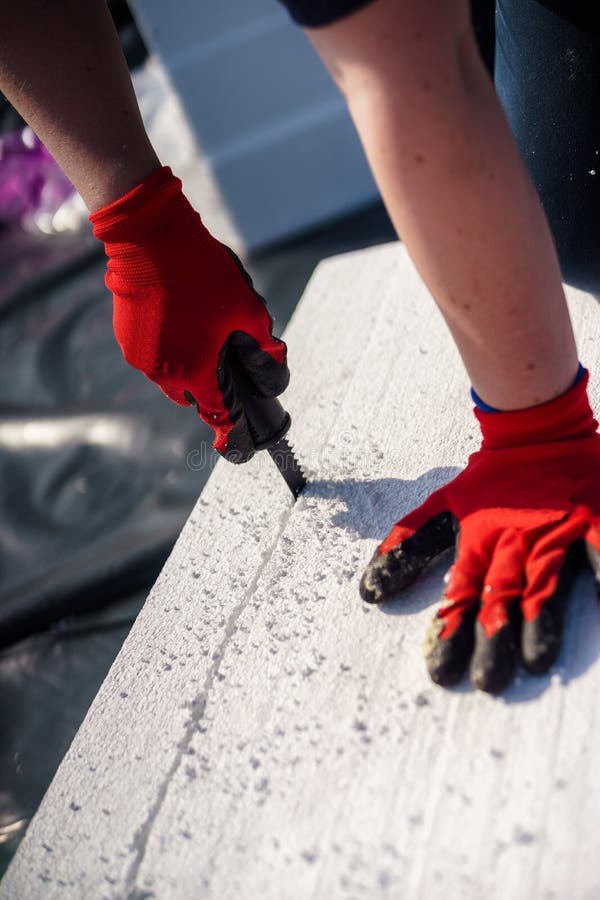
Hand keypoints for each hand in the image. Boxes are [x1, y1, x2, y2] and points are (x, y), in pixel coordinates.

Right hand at [90, 167, 288, 461]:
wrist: (150, 237)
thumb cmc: (203, 274)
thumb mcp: (248, 309)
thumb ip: (264, 346)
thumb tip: (275, 367)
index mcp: (195, 372)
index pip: (217, 415)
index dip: (231, 431)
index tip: (237, 442)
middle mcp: (163, 373)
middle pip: (192, 398)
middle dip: (210, 389)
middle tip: (225, 364)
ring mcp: (140, 357)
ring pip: (170, 378)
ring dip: (187, 367)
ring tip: (202, 334)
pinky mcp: (126, 338)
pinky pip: (153, 357)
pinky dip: (168, 349)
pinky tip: (180, 319)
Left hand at [360, 371, 599, 692]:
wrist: (536, 429)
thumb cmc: (490, 479)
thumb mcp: (443, 507)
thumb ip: (408, 545)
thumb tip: (367, 592)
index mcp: (479, 539)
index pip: (460, 592)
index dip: (451, 632)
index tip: (442, 673)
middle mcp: (515, 539)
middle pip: (500, 594)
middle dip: (492, 639)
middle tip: (488, 681)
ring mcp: (555, 530)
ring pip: (544, 579)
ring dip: (539, 621)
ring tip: (535, 659)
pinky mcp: (594, 517)